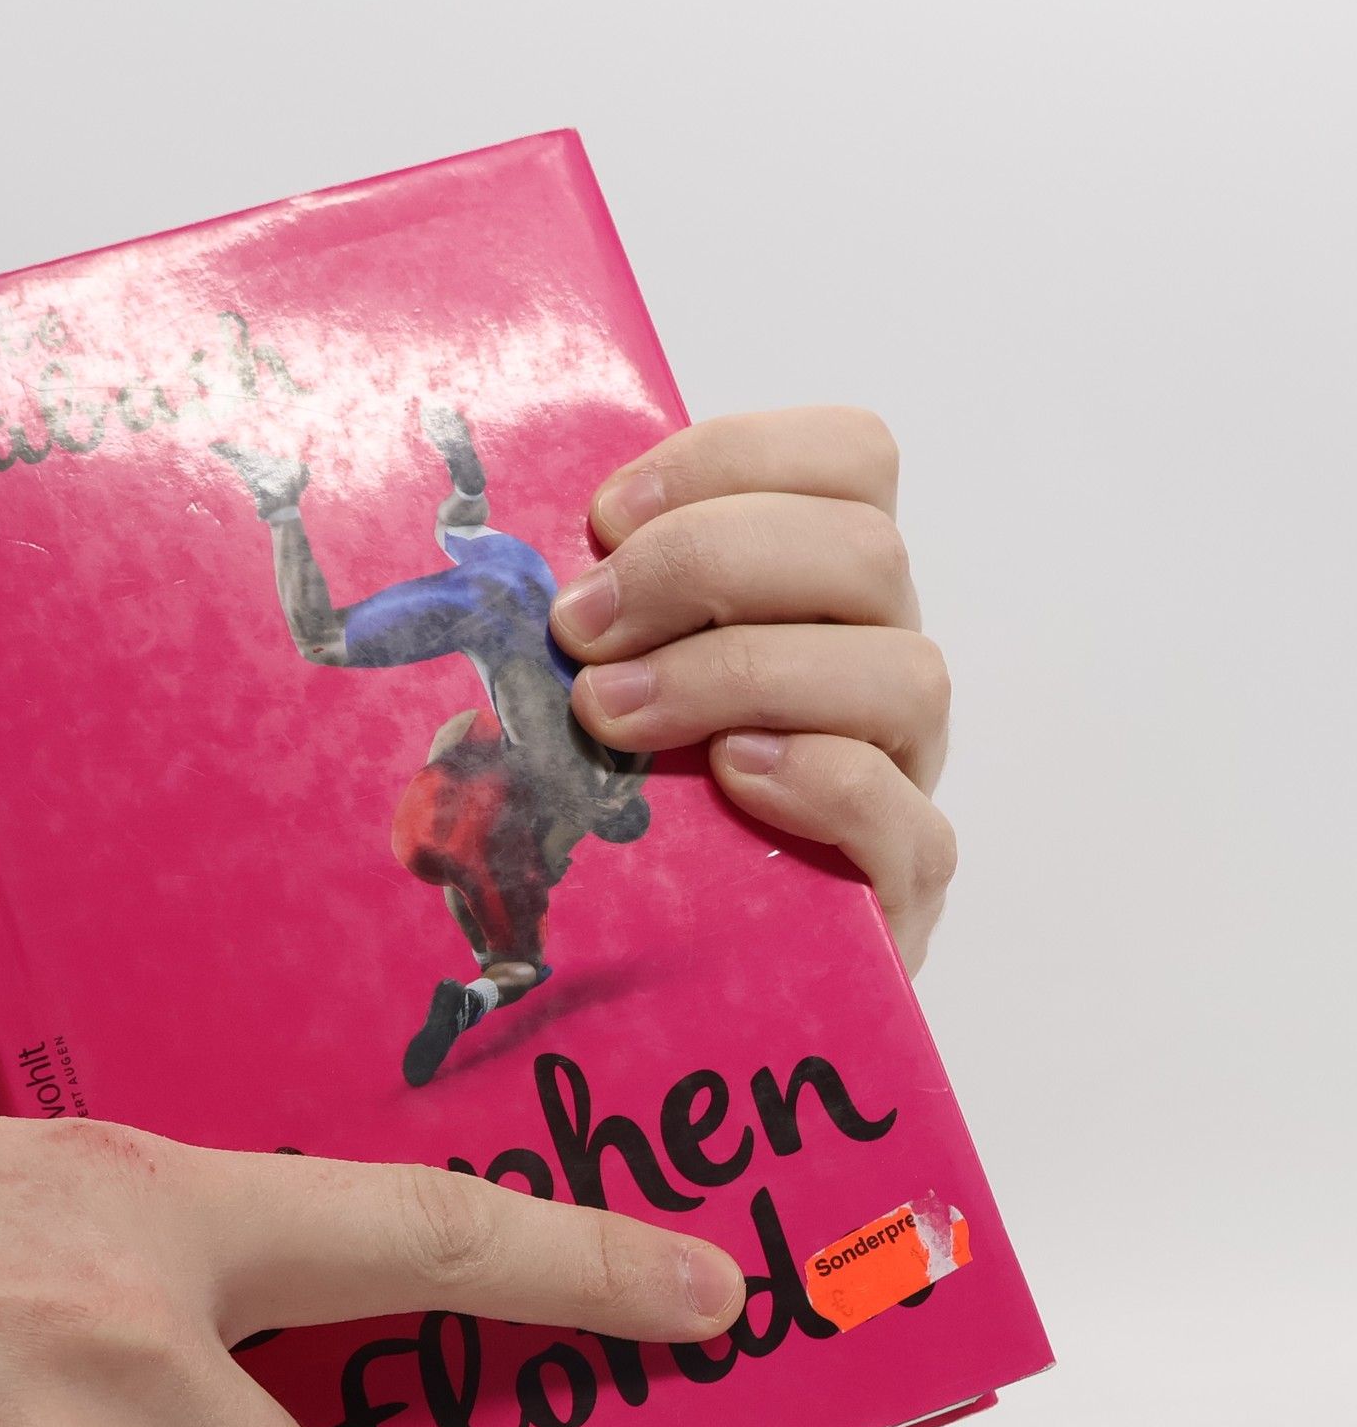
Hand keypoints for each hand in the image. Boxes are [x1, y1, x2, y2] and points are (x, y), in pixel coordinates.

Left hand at [552, 407, 953, 972]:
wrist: (679, 968)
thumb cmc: (636, 802)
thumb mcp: (609, 678)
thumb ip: (602, 607)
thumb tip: (519, 557)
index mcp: (821, 591)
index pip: (849, 460)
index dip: (733, 458)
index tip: (605, 515)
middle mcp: (875, 665)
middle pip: (866, 552)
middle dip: (706, 565)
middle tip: (582, 627)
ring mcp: (903, 773)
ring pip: (904, 673)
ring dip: (740, 673)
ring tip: (614, 715)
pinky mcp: (902, 885)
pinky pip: (907, 817)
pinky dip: (820, 780)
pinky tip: (730, 779)